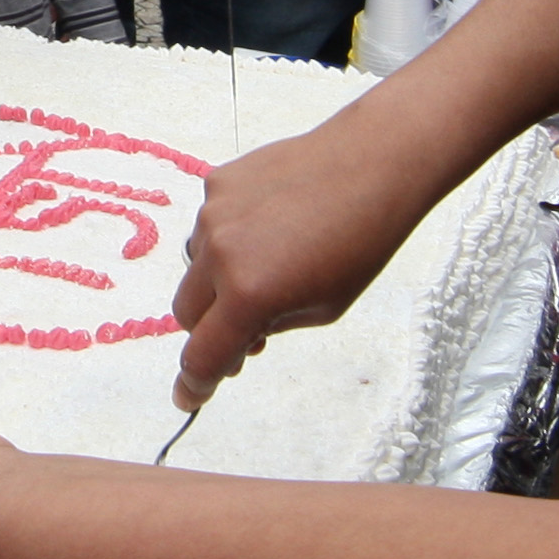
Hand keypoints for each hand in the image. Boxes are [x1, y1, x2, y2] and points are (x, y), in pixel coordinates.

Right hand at [167, 112, 443, 410]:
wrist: (372, 161)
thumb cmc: (361, 242)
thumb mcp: (323, 308)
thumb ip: (269, 326)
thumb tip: (237, 333)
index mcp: (250, 294)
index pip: (203, 354)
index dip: (195, 383)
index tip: (190, 397)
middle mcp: (219, 254)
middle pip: (187, 312)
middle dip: (210, 329)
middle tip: (248, 333)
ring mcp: (212, 213)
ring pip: (196, 267)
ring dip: (219, 282)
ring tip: (271, 265)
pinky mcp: (216, 182)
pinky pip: (209, 226)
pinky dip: (228, 240)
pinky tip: (270, 226)